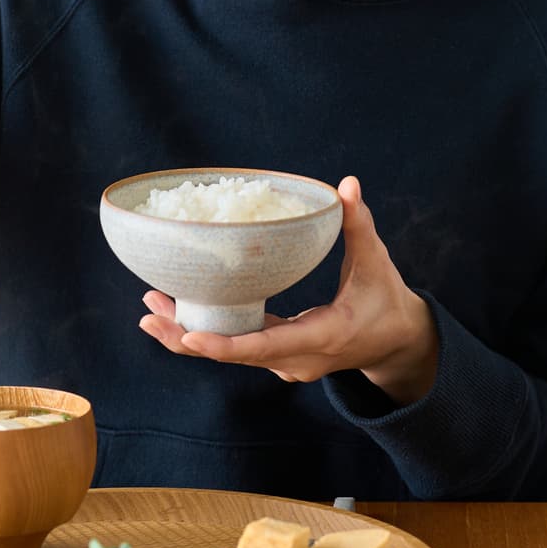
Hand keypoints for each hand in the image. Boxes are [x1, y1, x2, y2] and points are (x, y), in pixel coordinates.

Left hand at [137, 176, 440, 404]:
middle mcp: (297, 358)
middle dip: (189, 338)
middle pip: (234, 355)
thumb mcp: (376, 262)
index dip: (226, 344)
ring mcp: (286, 362)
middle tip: (148, 315)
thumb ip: (359, 224)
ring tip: (149, 311)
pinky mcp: (279, 357)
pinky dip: (209, 334)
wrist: (398, 343)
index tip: (191, 336)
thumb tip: (346, 184)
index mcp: (321, 336)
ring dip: (190, 336)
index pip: (266, 346)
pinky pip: (237, 349)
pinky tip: (178, 314)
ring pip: (231, 354)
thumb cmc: (387, 300)